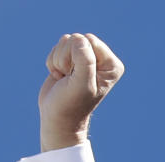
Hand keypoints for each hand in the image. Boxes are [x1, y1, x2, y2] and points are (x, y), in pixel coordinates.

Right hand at [39, 33, 124, 150]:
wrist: (57, 120)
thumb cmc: (71, 104)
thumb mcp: (82, 83)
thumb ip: (85, 58)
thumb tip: (79, 39)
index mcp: (111, 65)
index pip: (89, 41)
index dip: (76, 56)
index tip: (77, 77)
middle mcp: (100, 59)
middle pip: (77, 39)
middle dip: (66, 57)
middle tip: (69, 78)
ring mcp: (84, 59)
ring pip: (65, 41)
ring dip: (59, 60)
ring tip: (64, 78)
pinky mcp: (70, 59)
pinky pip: (57, 47)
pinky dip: (53, 62)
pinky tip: (59, 77)